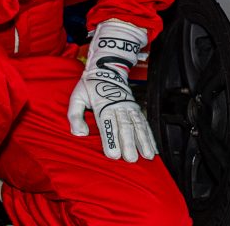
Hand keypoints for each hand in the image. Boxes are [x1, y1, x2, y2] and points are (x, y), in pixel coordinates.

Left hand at [67, 20, 156, 161]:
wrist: (107, 70)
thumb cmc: (90, 87)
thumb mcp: (76, 97)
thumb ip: (75, 116)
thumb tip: (79, 133)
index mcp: (103, 105)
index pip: (107, 125)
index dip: (111, 140)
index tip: (114, 155)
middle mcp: (118, 106)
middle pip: (125, 127)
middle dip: (129, 144)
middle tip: (131, 159)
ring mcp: (129, 108)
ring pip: (138, 125)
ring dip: (144, 141)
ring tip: (147, 155)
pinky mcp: (136, 109)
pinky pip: (144, 123)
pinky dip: (150, 135)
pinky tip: (154, 147)